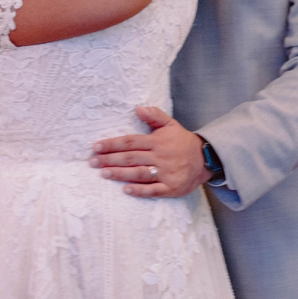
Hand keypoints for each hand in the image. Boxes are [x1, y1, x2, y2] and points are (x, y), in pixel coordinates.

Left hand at [89, 106, 208, 198]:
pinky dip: (139, 190)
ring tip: (103, 174)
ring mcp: (165, 173)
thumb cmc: (182, 141)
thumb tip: (138, 108)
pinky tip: (126, 190)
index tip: (97, 146)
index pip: (131, 141)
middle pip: (131, 158)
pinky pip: (153, 190)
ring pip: (139, 173)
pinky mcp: (170, 187)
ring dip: (120, 174)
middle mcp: (160, 156)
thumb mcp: (171, 124)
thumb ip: (154, 116)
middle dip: (110, 159)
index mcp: (157, 141)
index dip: (113, 144)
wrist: (205, 158)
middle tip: (92, 162)